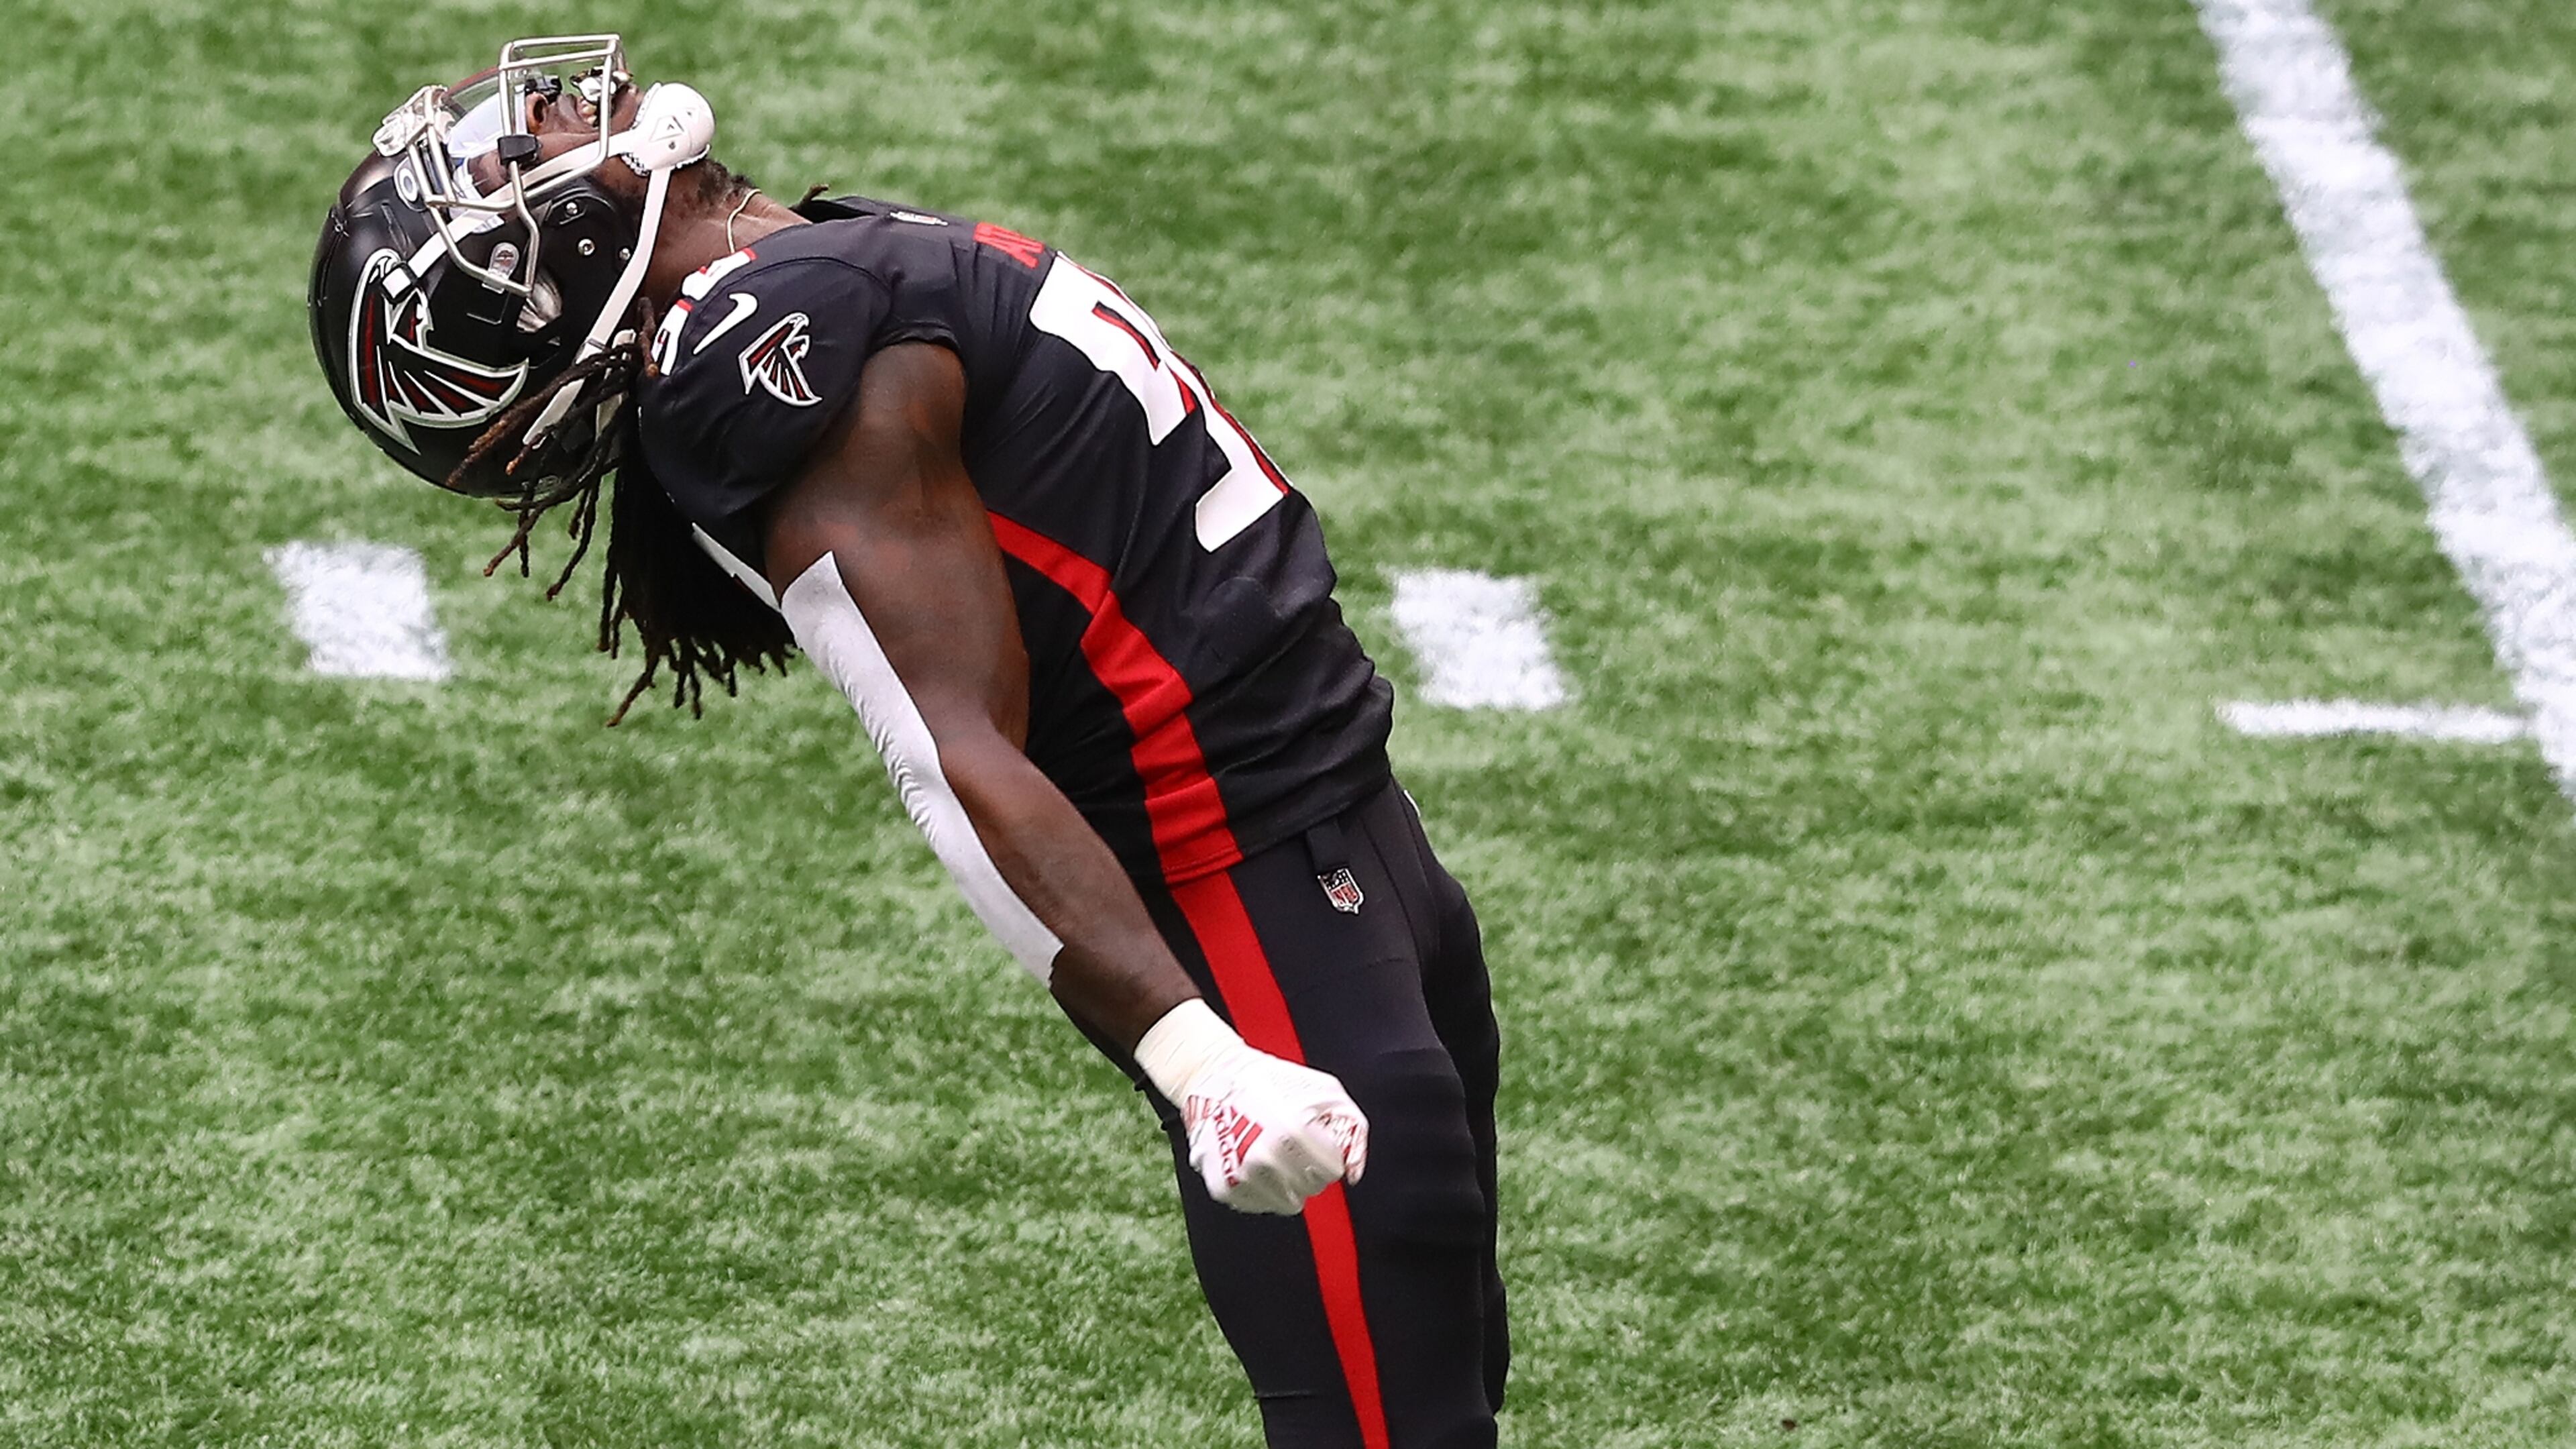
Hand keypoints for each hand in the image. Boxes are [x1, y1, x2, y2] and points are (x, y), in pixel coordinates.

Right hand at [1133, 999, 1369, 1214]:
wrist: (1217, 1078)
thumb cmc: (1272, 1081)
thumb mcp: (1326, 1091)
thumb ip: (1352, 1130)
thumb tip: (1355, 1173)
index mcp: (1294, 1132)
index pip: (1333, 1172)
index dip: (1328, 1156)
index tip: (1315, 1142)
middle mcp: (1267, 1157)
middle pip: (1311, 1189)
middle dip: (1309, 1170)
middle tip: (1293, 1146)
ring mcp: (1243, 1175)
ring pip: (1287, 1202)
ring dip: (1287, 1183)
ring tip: (1274, 1154)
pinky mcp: (1224, 1187)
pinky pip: (1259, 1204)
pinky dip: (1262, 1189)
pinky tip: (1255, 1161)